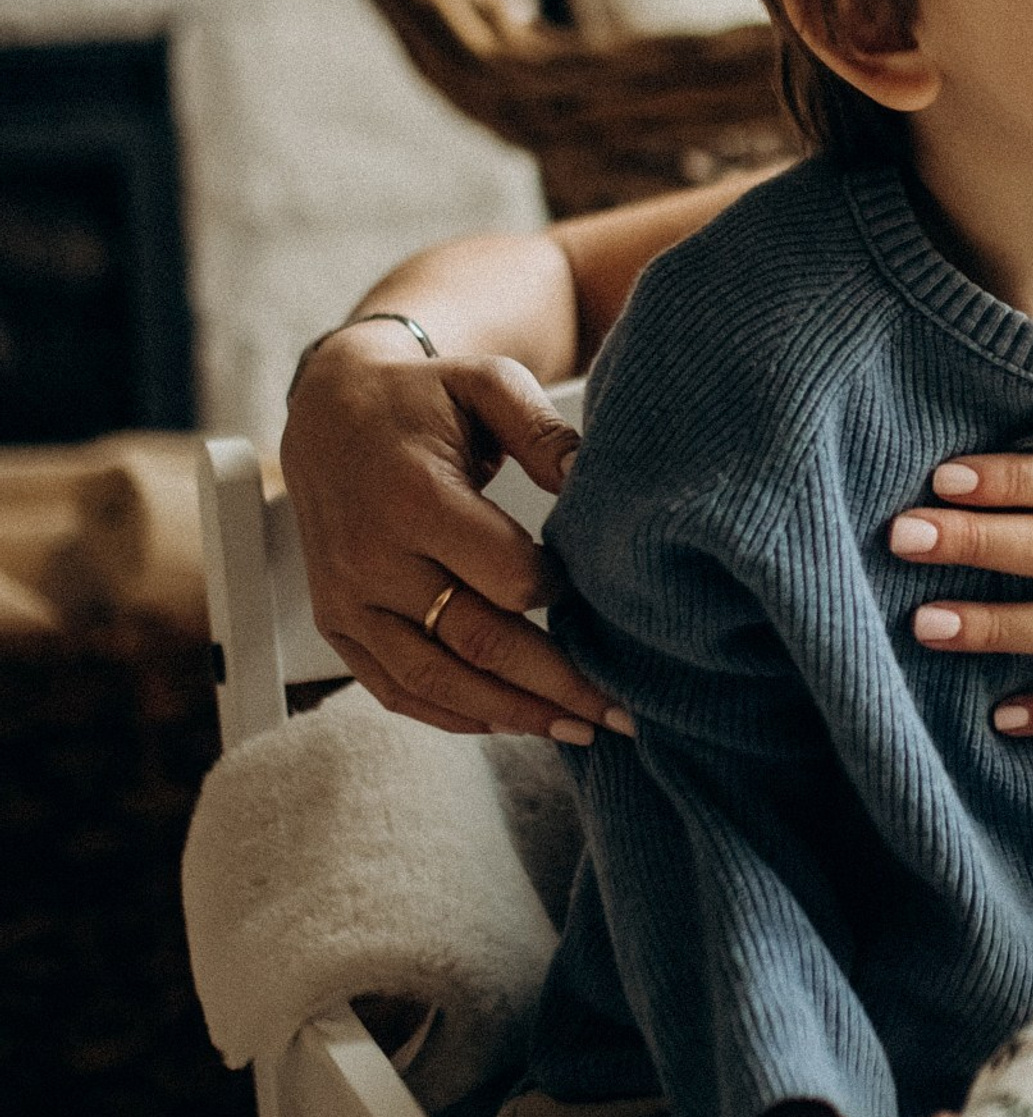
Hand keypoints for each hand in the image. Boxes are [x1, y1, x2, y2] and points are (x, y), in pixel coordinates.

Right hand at [278, 325, 622, 740]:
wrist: (329, 410)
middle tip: (620, 713)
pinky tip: (507, 723)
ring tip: (577, 731)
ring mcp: (348, 600)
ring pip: (435, 680)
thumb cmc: (426, 396)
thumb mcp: (488, 384)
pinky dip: (452, 715)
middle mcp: (372, 559)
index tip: (597, 593)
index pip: (505, 577)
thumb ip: (545, 433)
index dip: (560, 594)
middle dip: (555, 684)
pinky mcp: (337, 623)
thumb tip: (599, 482)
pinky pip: (393, 688)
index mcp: (414, 498)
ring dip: (511, 715)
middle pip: (476, 641)